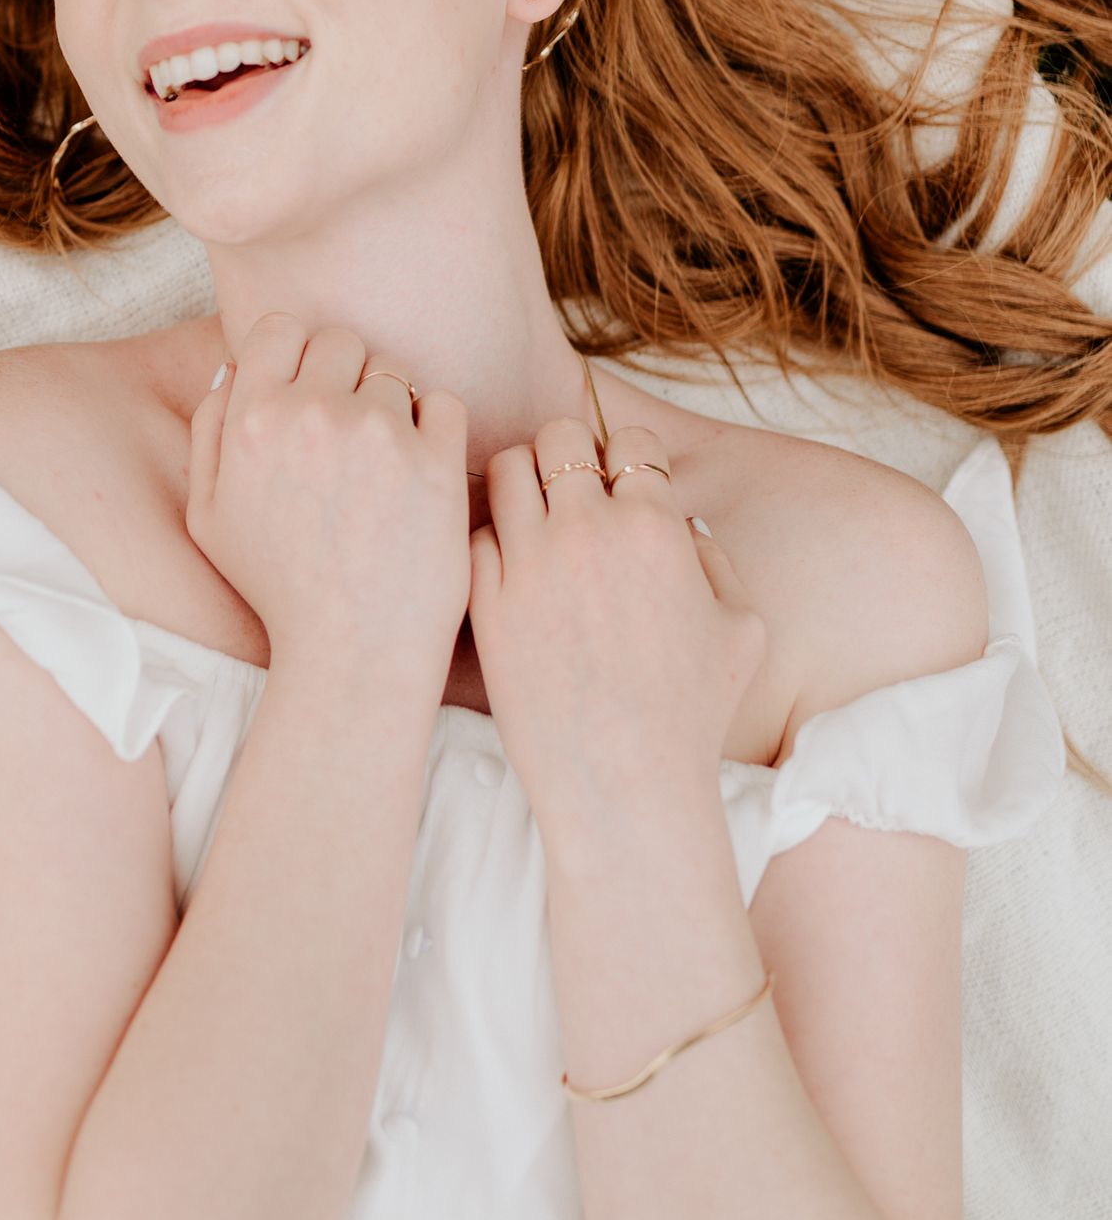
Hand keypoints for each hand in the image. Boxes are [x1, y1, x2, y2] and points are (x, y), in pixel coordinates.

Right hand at [185, 311, 469, 689]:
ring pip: (395, 372)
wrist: (353, 652)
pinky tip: (419, 476)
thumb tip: (234, 364)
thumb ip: (210, 431)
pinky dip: (437, 430)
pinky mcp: (437, 460)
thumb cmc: (279, 588)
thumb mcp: (209, 516)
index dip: (295, 355)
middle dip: (345, 379)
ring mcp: (379, 434)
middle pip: (341, 341)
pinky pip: (444, 403)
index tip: (308, 394)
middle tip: (347, 439)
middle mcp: (312, 414)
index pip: (278, 326)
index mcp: (251, 420)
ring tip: (382, 470)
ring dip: (392, 408)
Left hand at [466, 416, 767, 837]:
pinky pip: (476, 532)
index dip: (628, 458)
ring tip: (533, 514)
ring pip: (510, 469)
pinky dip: (492, 537)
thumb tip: (684, 528)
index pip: (631, 441)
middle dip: (568, 455)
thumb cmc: (691, 714)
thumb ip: (717, 562)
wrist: (624, 782)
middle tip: (570, 491)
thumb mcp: (742, 629)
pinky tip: (510, 564)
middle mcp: (590, 530)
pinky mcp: (487, 600)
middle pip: (560, 436)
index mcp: (656, 527)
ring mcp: (531, 563)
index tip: (622, 485)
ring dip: (524, 481)